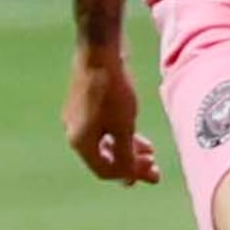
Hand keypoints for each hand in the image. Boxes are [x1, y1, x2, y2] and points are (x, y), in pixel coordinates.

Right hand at [65, 47, 161, 186]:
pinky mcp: (84, 102)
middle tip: (155, 165)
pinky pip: (102, 127)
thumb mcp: (123, 127)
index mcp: (81, 141)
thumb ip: (126, 156)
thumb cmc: (113, 90)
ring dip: (127, 148)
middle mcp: (74, 132)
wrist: (100, 50)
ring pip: (105, 141)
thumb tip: (128, 179)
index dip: (130, 175)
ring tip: (150, 149)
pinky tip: (134, 130)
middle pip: (105, 157)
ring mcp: (77, 116)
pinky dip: (119, 132)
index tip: (152, 173)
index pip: (105, 170)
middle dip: (131, 162)